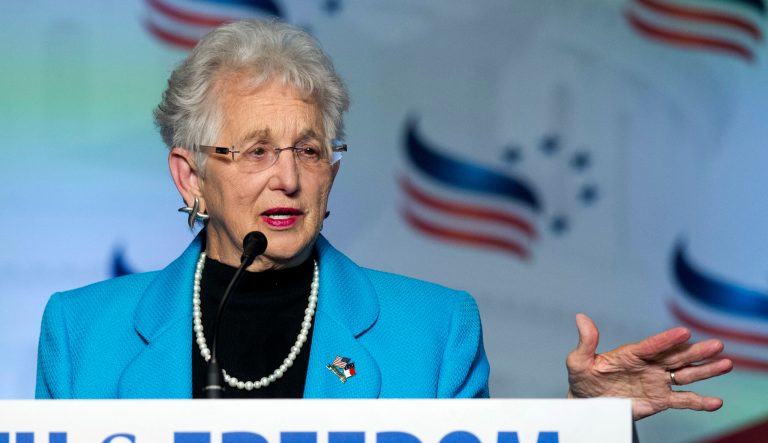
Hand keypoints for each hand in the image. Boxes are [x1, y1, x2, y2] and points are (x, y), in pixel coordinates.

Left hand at [566, 313, 732, 419]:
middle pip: (676, 357)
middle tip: (717, 345)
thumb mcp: (578, 361)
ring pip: (685, 375)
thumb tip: (581, 317)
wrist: (588, 403)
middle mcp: (649, 365)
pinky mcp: (661, 400)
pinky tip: (716, 402)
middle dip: (696, 351)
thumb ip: (586, 342)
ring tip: (726, 363)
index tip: (683, 332)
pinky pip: (683, 400)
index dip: (667, 340)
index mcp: (631, 354)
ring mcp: (657, 381)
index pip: (652, 345)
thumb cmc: (583, 379)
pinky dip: (699, 402)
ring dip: (705, 370)